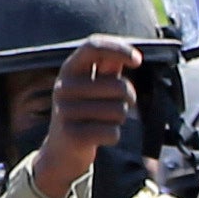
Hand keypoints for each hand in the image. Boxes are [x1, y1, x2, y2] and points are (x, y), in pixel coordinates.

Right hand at [24, 41, 138, 197]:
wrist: (61, 151)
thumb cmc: (84, 111)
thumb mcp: (92, 85)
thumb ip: (109, 67)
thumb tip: (132, 55)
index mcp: (69, 69)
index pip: (93, 46)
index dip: (118, 49)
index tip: (138, 61)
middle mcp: (63, 87)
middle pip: (119, 86)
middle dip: (129, 98)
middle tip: (118, 106)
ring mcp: (64, 111)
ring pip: (119, 111)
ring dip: (119, 119)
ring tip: (103, 121)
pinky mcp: (71, 134)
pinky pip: (112, 132)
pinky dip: (113, 136)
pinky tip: (98, 137)